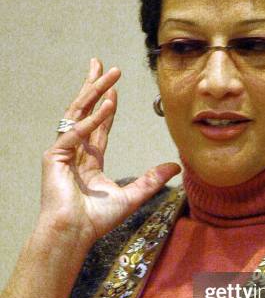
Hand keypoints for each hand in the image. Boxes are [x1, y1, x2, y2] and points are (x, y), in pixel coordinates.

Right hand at [38, 58, 179, 249]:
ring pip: (78, 113)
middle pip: (85, 110)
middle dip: (94, 86)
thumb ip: (152, 180)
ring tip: (106, 73)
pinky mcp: (54, 157)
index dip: (107, 105)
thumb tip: (176, 166)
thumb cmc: (96, 220)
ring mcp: (62, 152)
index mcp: (89, 160)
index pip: (99, 125)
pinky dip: (91, 120)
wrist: (74, 234)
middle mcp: (74, 151)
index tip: (114, 87)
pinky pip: (75, 133)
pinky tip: (107, 105)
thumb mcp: (132, 196)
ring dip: (93, 92)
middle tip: (102, 63)